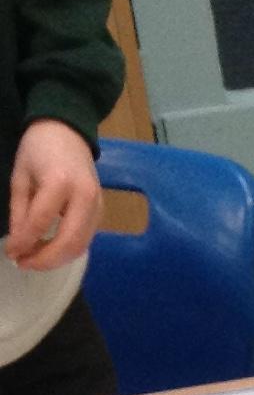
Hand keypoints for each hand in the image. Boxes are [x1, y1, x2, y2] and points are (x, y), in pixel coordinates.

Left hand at [8, 120, 99, 270]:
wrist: (68, 131)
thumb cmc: (38, 149)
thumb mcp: (20, 177)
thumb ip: (20, 212)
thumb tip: (18, 244)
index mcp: (60, 182)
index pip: (40, 222)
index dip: (24, 243)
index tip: (11, 253)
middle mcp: (84, 197)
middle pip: (69, 242)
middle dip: (45, 259)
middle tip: (24, 263)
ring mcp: (98, 205)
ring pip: (81, 246)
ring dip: (57, 259)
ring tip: (35, 259)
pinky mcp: (102, 211)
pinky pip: (86, 239)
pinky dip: (67, 250)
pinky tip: (50, 249)